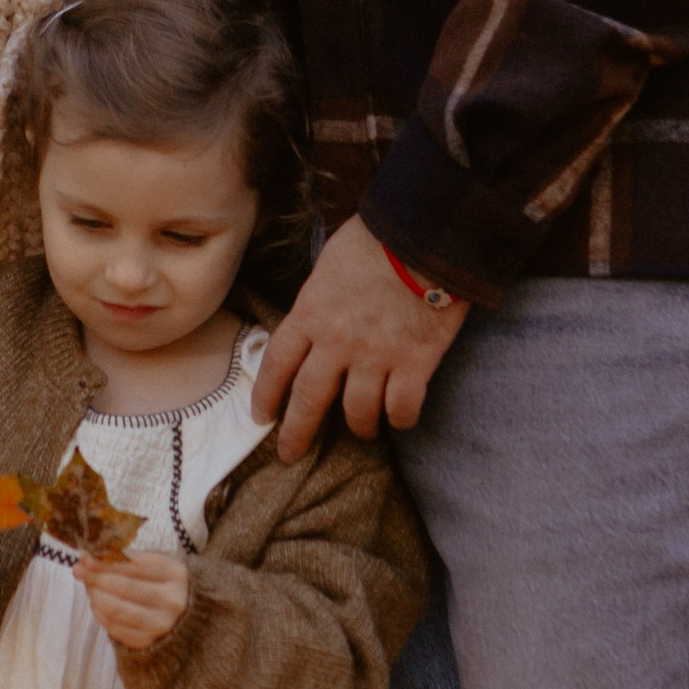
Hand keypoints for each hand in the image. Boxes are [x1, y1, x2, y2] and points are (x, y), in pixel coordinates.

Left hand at [80, 547, 189, 649]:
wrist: (183, 617)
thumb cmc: (162, 584)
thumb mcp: (155, 564)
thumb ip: (126, 559)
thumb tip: (88, 559)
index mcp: (176, 575)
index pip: (135, 566)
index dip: (107, 562)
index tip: (87, 558)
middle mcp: (172, 601)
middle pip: (124, 588)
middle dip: (96, 578)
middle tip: (79, 571)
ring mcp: (161, 625)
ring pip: (117, 609)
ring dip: (95, 595)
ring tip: (88, 586)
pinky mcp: (147, 642)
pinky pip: (115, 627)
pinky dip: (100, 613)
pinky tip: (96, 602)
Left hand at [251, 214, 467, 460]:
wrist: (425, 234)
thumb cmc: (377, 238)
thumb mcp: (330, 263)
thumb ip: (318, 297)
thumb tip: (315, 315)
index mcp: (310, 313)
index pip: (277, 364)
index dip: (266, 395)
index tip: (262, 416)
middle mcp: (337, 342)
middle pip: (308, 400)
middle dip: (296, 433)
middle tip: (290, 454)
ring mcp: (376, 356)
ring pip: (358, 413)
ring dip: (358, 427)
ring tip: (363, 430)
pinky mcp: (415, 363)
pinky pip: (402, 408)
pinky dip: (400, 419)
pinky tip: (400, 418)